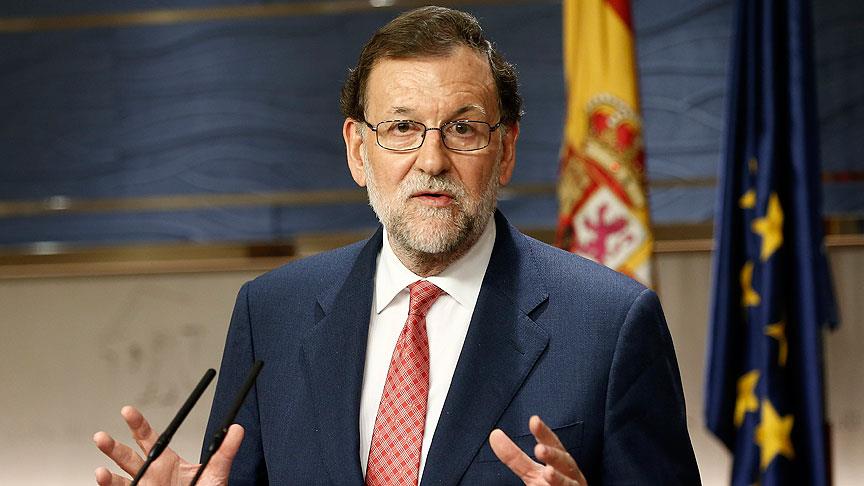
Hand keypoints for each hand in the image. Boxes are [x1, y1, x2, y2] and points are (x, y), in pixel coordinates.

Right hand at [93, 405, 243, 485]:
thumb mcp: (216, 472)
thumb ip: (224, 451)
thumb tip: (236, 430)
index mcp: (167, 461)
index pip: (148, 437)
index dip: (136, 423)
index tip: (127, 411)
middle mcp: (151, 473)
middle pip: (127, 457)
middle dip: (113, 447)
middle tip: (101, 437)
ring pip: (119, 480)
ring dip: (108, 475)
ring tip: (101, 470)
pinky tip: (104, 479)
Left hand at [489, 415, 587, 485]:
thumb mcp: (532, 473)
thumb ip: (516, 457)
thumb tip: (495, 435)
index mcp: (559, 463)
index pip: (553, 444)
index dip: (544, 433)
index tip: (534, 420)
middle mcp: (570, 474)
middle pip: (563, 461)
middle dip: (553, 455)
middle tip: (540, 449)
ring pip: (568, 483)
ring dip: (559, 478)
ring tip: (548, 474)